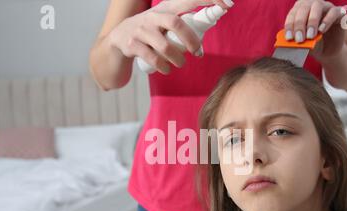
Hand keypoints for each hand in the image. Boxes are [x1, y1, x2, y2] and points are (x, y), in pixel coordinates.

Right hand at [108, 0, 232, 74]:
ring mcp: (141, 29)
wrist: (117, 40)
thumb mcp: (164, 22)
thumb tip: (207, 31)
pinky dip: (163, 66)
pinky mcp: (131, 44)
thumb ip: (183, 25)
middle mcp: (153, 16)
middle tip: (198, 53)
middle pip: (176, 23)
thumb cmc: (150, 32)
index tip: (228, 4)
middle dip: (191, 40)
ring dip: (177, 58)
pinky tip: (167, 69)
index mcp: (166, 8)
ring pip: (164, 45)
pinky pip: (152, 58)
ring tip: (181, 64)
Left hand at [284, 0, 346, 61]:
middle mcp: (313, 5)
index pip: (293, 13)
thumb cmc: (313, 45)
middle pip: (304, 7)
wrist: (329, 52)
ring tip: (310, 36)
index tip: (289, 38)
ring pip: (317, 5)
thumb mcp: (304, 43)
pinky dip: (327, 20)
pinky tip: (322, 30)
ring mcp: (327, 7)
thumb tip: (290, 40)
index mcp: (301, 10)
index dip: (290, 25)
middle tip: (299, 39)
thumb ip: (297, 39)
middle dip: (299, 24)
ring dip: (312, 21)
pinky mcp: (339, 13)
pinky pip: (333, 12)